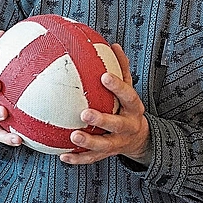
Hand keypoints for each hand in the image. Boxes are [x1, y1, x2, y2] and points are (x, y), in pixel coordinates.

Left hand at [60, 44, 150, 165]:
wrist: (139, 138)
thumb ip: (121, 68)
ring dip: (89, 142)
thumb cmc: (126, 106)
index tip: (104, 76)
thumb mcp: (129, 88)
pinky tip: (63, 155)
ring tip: (73, 136)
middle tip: (85, 113)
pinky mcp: (108, 154)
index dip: (117, 86)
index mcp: (133, 107)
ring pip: (105, 145)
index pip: (128, 95)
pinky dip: (78, 158)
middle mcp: (128, 126)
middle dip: (102, 120)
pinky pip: (92, 158)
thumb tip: (113, 44)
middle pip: (117, 125)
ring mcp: (118, 142)